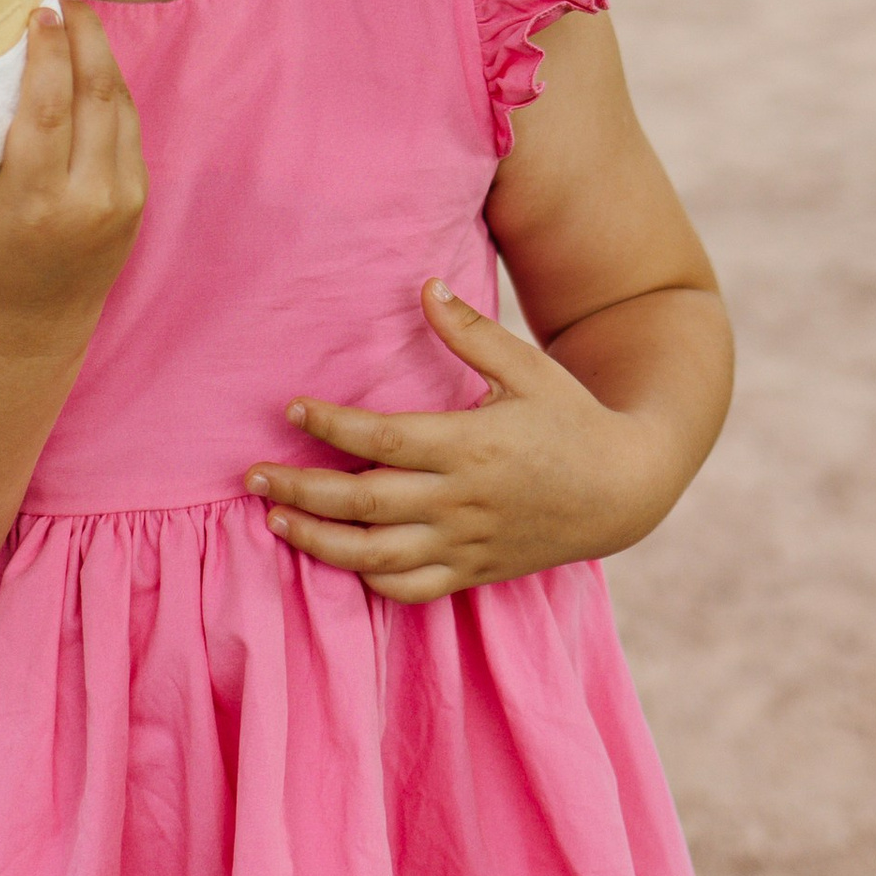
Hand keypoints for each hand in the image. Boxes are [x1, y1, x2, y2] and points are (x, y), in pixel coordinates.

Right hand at [0, 0, 143, 367]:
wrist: (27, 335)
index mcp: (35, 203)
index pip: (51, 106)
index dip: (49, 49)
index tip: (40, 7)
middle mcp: (89, 201)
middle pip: (97, 94)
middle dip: (85, 35)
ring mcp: (122, 202)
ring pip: (121, 106)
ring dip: (101, 56)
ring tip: (77, 18)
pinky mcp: (138, 202)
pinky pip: (128, 130)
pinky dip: (110, 90)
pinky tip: (88, 64)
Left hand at [247, 281, 678, 601]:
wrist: (623, 490)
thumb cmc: (571, 418)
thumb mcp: (527, 367)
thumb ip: (471, 333)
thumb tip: (425, 285)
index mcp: (470, 444)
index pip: (382, 438)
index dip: (331, 425)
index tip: (292, 410)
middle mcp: (461, 499)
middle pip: (363, 502)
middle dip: (300, 491)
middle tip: (252, 477)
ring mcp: (466, 542)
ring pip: (375, 557)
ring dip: (318, 542)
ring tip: (276, 522)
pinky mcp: (474, 572)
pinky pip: (410, 589)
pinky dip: (369, 581)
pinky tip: (340, 560)